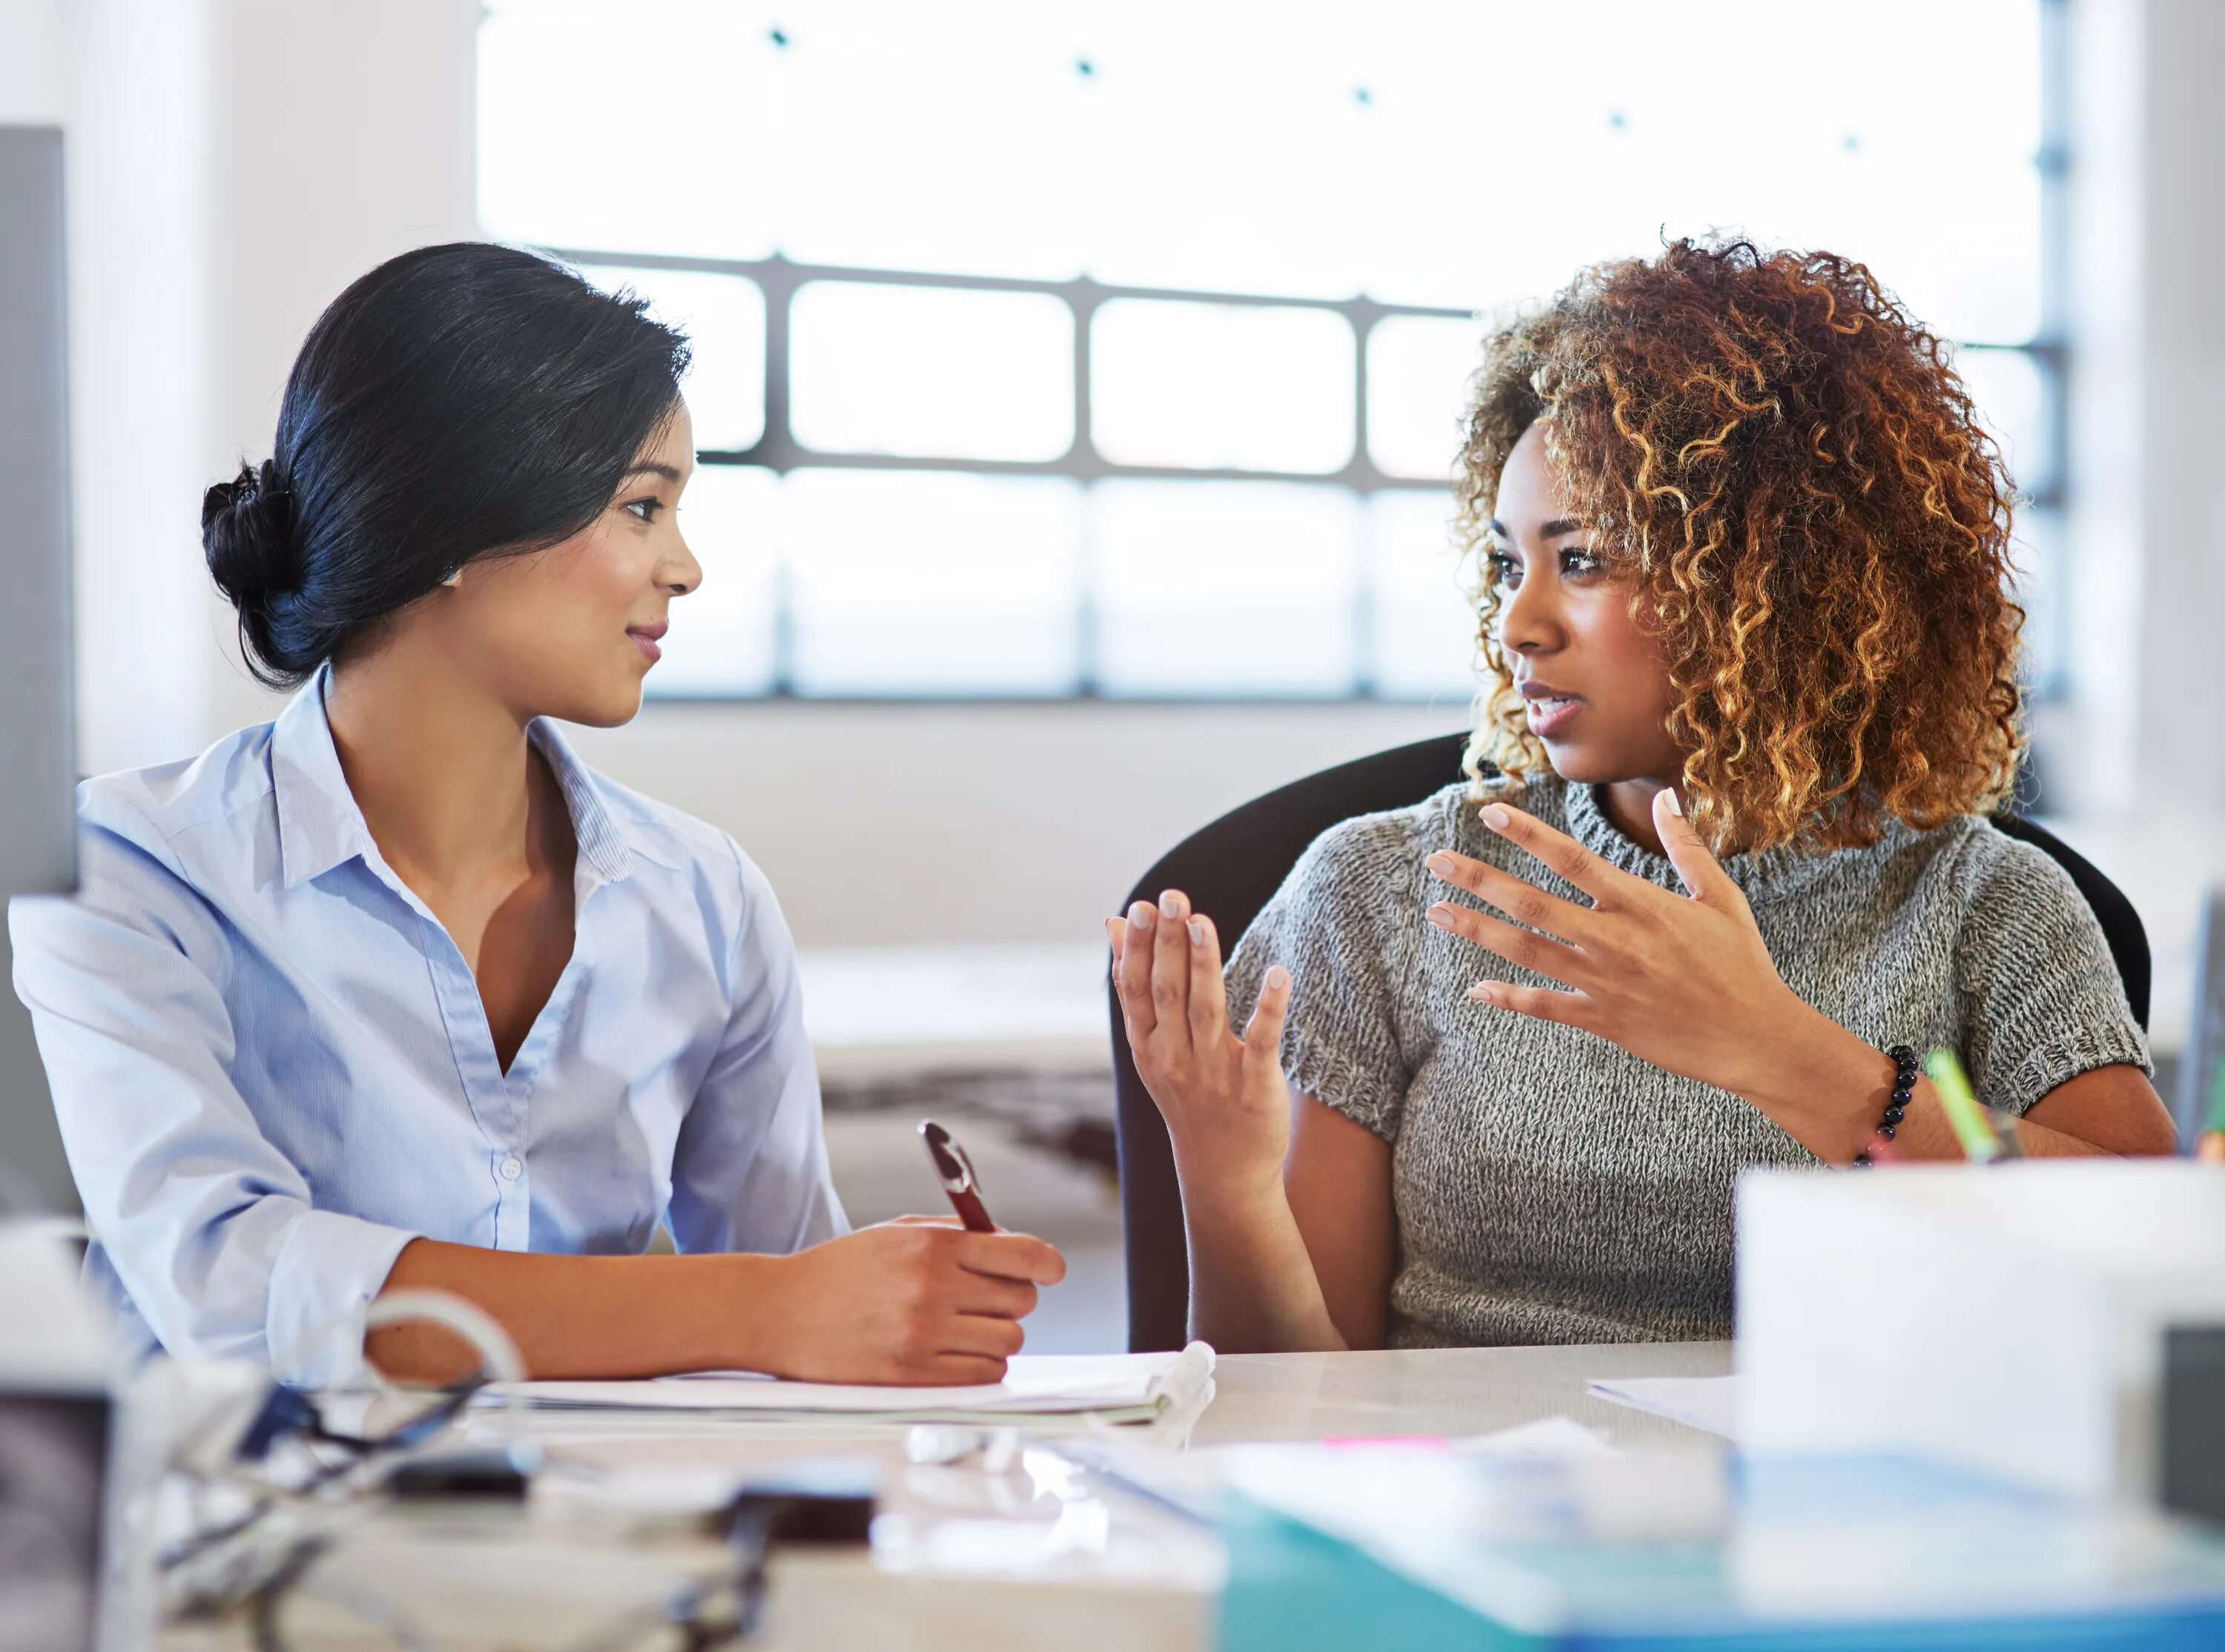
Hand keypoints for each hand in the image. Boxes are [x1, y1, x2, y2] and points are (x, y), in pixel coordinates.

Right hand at [758, 1220, 1065, 1385]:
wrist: (779, 1311)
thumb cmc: (840, 1270)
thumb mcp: (895, 1232)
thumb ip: (955, 1234)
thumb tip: (1013, 1246)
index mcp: (932, 1246)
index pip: (1022, 1254)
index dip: (1046, 1264)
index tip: (1051, 1270)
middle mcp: (933, 1289)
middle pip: (1021, 1300)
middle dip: (1012, 1297)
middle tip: (985, 1299)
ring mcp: (923, 1336)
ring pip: (1008, 1340)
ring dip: (996, 1334)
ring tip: (964, 1328)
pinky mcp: (913, 1376)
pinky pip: (983, 1375)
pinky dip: (980, 1365)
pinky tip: (956, 1353)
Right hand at [1108, 892, 1293, 1205]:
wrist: (1223, 1172)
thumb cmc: (1189, 1096)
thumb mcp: (1152, 1046)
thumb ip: (1136, 985)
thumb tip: (1111, 924)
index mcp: (1148, 1045)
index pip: (1135, 990)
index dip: (1135, 949)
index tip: (1138, 907)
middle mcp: (1175, 1057)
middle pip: (1168, 992)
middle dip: (1167, 944)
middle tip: (1170, 897)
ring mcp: (1214, 1072)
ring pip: (1205, 1009)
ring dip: (1203, 964)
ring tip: (1201, 921)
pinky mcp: (1254, 1085)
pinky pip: (1261, 1040)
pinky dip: (1269, 1007)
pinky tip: (1279, 972)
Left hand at [1423, 791, 1829, 1105]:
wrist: (1757, 1037)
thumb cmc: (1742, 964)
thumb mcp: (1721, 898)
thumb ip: (1686, 847)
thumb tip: (1666, 795)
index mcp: (1641, 905)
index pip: (1572, 860)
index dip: (1527, 835)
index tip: (1489, 814)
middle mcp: (1615, 941)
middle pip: (1532, 903)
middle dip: (1479, 880)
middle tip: (1436, 861)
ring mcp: (1605, 982)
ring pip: (1526, 952)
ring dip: (1477, 930)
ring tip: (1437, 912)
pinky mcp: (1604, 1020)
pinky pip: (1546, 1007)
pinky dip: (1508, 999)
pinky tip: (1475, 990)